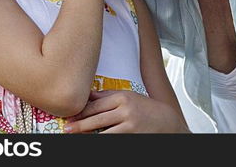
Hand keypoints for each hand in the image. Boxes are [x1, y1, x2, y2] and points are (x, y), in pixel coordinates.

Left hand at [64, 90, 189, 132]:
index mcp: (123, 97)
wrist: (168, 123)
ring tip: (76, 137)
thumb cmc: (147, 109)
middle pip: (96, 119)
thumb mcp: (129, 97)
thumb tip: (88, 95)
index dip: (81, 112)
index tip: (70, 116)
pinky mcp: (132, 137)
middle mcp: (126, 110)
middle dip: (79, 125)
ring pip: (102, 133)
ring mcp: (129, 125)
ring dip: (87, 136)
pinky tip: (94, 141)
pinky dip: (102, 141)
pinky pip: (112, 140)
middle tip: (67, 129)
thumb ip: (109, 97)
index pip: (96, 105)